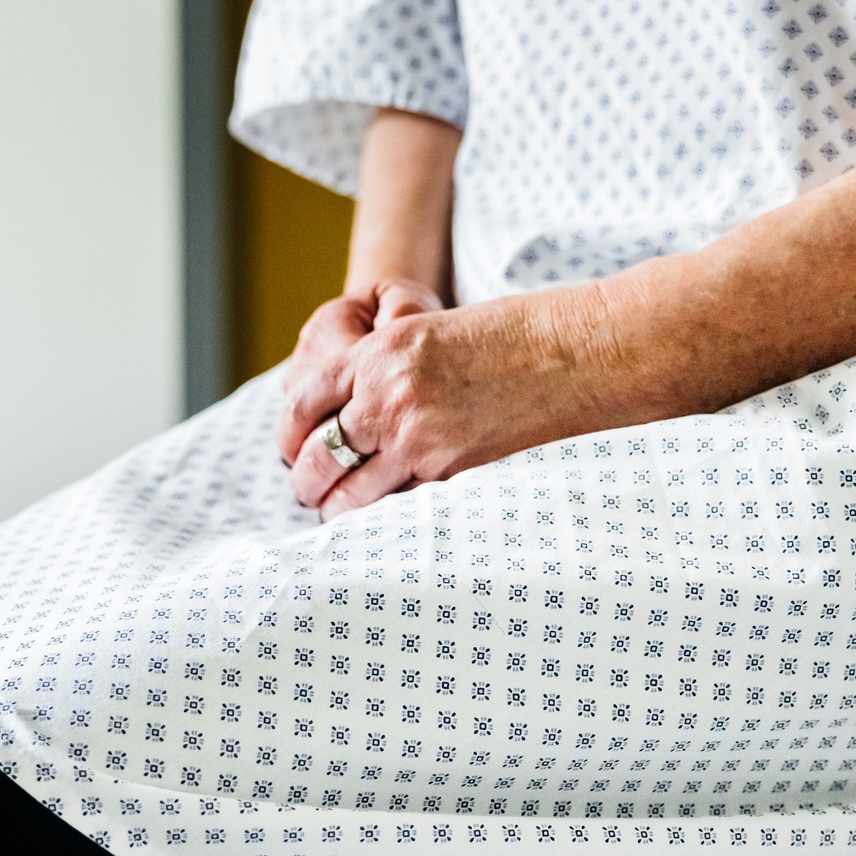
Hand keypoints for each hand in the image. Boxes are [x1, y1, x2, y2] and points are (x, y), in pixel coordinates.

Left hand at [287, 287, 615, 520]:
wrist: (567, 353)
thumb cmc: (505, 337)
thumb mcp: (426, 335)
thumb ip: (382, 370)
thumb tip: (351, 414)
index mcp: (377, 353)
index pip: (304, 399)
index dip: (288, 430)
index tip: (290, 447)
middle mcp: (386, 396)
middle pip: (318, 454)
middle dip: (306, 479)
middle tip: (307, 489)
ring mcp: (416, 438)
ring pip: (350, 493)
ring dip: (336, 508)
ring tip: (334, 514)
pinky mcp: (447, 469)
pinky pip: (397, 503)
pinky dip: (384, 516)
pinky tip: (381, 520)